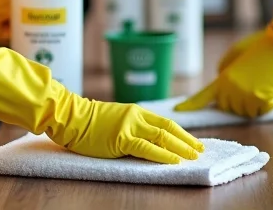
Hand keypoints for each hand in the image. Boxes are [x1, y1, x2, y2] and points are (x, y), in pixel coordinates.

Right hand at [55, 98, 203, 163]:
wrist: (71, 117)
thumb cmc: (89, 122)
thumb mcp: (117, 119)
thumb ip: (133, 127)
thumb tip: (149, 141)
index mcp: (137, 112)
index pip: (166, 122)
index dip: (182, 133)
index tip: (193, 142)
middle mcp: (137, 116)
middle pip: (169, 128)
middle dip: (187, 140)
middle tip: (200, 150)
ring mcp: (130, 126)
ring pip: (162, 137)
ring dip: (180, 147)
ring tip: (193, 156)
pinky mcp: (121, 138)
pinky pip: (147, 148)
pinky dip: (163, 154)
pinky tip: (174, 160)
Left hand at [176, 31, 272, 117]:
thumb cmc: (262, 46)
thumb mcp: (237, 53)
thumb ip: (227, 69)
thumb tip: (223, 81)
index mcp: (223, 77)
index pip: (204, 96)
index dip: (191, 105)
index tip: (178, 110)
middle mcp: (230, 89)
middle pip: (229, 108)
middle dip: (240, 101)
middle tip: (254, 86)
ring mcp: (244, 96)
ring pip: (245, 113)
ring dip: (256, 104)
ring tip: (265, 87)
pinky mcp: (259, 99)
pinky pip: (260, 112)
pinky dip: (268, 106)